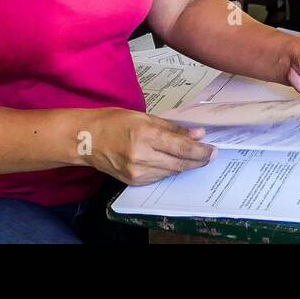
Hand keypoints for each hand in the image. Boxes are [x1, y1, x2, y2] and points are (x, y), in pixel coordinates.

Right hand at [82, 107, 212, 186]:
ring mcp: (137, 172)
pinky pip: (159, 177)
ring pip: (171, 172)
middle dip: (198, 160)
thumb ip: (171, 128)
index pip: (181, 147)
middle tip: (211, 155)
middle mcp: (142, 156)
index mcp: (145, 135)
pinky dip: (169, 169)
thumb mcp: (144, 117)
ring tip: (196, 157)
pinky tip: (174, 162)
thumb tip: (196, 134)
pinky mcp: (133, 181)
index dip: (200, 150)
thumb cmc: (113, 122)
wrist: (86, 139)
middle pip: (179, 163)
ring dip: (185, 165)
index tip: (213, 149)